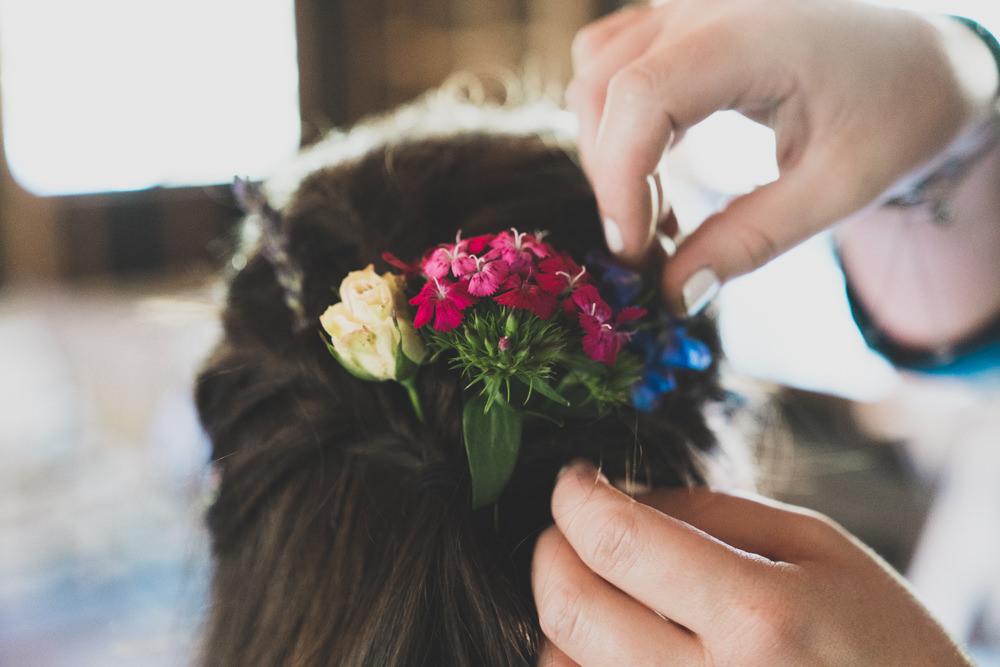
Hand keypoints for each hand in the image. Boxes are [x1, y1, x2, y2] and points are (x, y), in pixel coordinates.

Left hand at [531, 461, 969, 665]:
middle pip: (571, 608)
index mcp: (759, 617)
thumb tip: (622, 495)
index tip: (576, 479)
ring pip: (561, 663)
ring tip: (606, 586)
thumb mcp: (821, 548)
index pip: (619, 542)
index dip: (577, 496)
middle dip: (552, 548)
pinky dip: (580, 659)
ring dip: (565, 610)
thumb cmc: (880, 639)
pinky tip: (616, 636)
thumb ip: (713, 511)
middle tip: (571, 523)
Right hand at [567, 0, 998, 315]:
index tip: (634, 252)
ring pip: (598, 74)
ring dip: (611, 151)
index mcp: (753, 31)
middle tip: (652, 246)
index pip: (642, 97)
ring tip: (659, 209)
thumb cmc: (897, 114)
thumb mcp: (838, 188)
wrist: (926, 60)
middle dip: (614, 179)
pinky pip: (613, 58)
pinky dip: (617, 118)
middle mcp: (706, 3)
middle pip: (605, 90)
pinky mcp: (682, 17)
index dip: (621, 181)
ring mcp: (689, 4)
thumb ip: (751, 240)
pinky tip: (656, 161)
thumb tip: (674, 294)